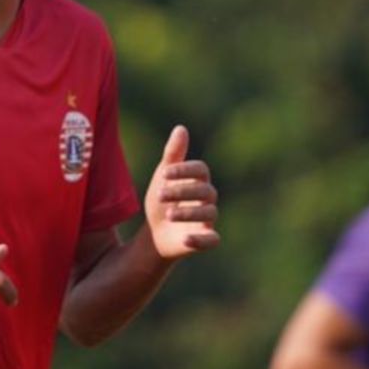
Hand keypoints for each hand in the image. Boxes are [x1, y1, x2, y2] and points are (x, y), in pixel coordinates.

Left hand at [144, 126, 218, 258]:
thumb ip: (173, 154)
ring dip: (189, 213)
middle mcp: (207, 199)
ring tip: (168, 215)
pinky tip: (186, 239)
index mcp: (199, 181)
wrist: (155, 233)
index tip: (164, 173)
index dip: (185, 170)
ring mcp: (208, 220)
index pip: (201, 170)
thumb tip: (181, 128)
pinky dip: (201, 240)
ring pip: (209, 214)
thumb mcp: (163, 177)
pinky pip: (212, 240)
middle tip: (159, 194)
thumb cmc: (163, 200)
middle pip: (205, 191)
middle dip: (182, 191)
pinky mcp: (205, 238)